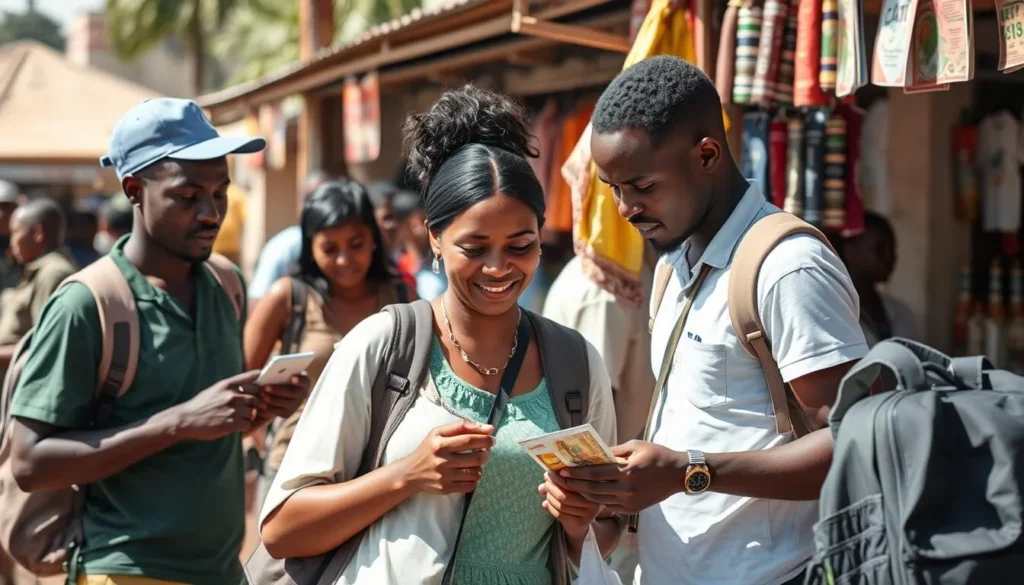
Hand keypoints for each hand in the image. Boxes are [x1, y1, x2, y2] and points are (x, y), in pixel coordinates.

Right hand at [174, 370, 261, 440]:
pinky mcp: (231, 423)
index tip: (267, 382)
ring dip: (249, 417)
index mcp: (228, 384)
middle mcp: (231, 395)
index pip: (252, 377)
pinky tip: (235, 426)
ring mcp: (232, 409)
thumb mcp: (216, 389)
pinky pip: (247, 424)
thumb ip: (232, 386)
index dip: (262, 379)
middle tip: (250, 408)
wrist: (186, 419)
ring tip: (239, 418)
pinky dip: (244, 426)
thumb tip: (250, 383)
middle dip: (256, 404)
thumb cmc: (201, 404)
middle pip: (257, 397)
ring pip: (253, 412)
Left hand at [254, 374, 310, 425]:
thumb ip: (280, 372)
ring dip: (272, 399)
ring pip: (284, 403)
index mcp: (304, 382)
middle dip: (278, 390)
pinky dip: (269, 408)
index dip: (299, 380)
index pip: (304, 381)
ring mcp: (296, 405)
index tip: (292, 378)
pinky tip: (260, 404)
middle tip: (265, 387)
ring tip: (261, 395)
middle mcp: (302, 394)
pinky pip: (278, 412)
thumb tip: (272, 373)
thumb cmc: (279, 377)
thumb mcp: (281, 373)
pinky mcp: (287, 414)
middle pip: (293, 393)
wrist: (277, 391)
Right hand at [398, 420, 494, 494]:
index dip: (485, 439)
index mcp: (440, 443)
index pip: (469, 439)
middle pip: (476, 458)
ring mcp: (444, 476)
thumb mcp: (439, 432)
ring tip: (475, 463)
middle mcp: (442, 460)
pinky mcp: (446, 489)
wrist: (410, 473)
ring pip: (476, 473)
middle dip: (486, 454)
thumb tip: (489, 428)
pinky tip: (468, 474)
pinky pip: (471, 486)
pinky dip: (474, 479)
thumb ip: (463, 426)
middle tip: (485, 451)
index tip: (492, 439)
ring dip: (480, 467)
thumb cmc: (428, 449)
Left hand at [539, 471, 601, 540]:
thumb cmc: (575, 497)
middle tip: (546, 483)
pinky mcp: (581, 523)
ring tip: (547, 493)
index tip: (548, 474)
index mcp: (594, 487)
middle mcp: (594, 501)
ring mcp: (588, 513)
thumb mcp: (569, 485)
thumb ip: (558, 479)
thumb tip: (545, 475)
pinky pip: (560, 514)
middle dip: (552, 488)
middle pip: (566, 494)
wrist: (581, 521)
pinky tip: (547, 504)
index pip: (573, 481)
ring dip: (550, 498)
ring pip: (562, 505)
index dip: (558, 477)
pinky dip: (551, 508)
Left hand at [558, 440, 687, 514]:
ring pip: (599, 500)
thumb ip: (614, 451)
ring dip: (583, 494)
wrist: (678, 475)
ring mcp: (629, 501)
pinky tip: (588, 495)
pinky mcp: (632, 510)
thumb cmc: (657, 455)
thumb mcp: (636, 446)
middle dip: (575, 485)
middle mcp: (627, 489)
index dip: (577, 473)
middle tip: (561, 480)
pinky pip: (609, 507)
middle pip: (593, 489)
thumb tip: (594, 452)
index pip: (595, 473)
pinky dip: (597, 501)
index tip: (563, 470)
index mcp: (627, 471)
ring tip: (571, 487)